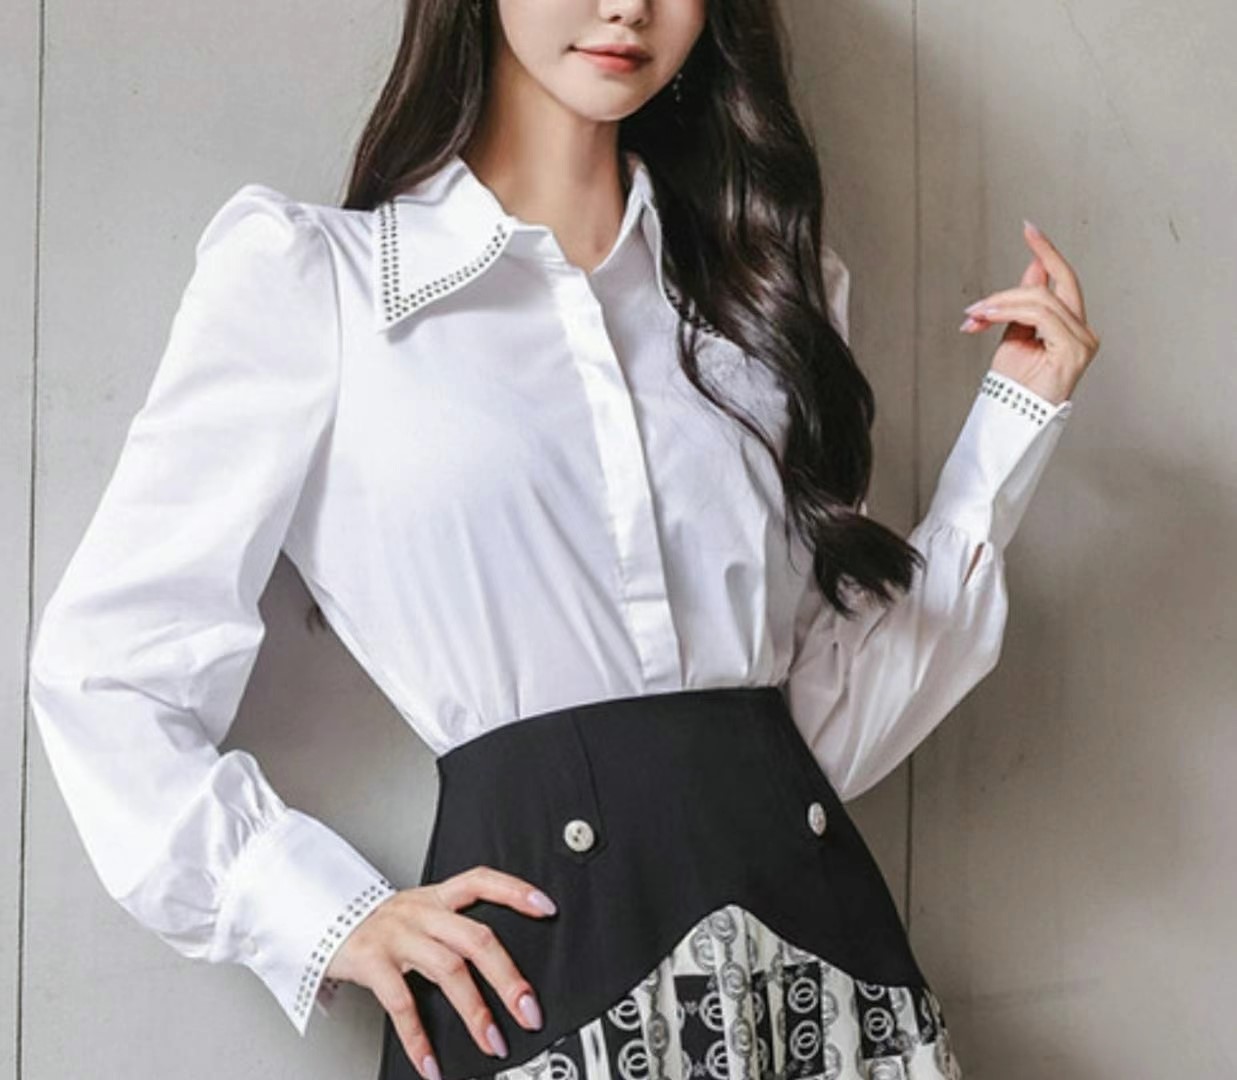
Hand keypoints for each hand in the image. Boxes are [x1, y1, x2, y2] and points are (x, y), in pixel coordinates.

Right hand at [323, 866, 557, 1079]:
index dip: (515, 891)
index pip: (481, 881)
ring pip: (448, 969)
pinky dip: (419, 1038)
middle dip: (508, 977)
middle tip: (529, 1009)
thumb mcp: (419, 915)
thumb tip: (502, 966)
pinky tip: (431, 1063)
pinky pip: (402, 1003)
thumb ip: (454, 929)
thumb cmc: (382, 926)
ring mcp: (397, 936)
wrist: (323, 923)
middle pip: (475, 938)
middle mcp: (421, 912)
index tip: (547, 907)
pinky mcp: (372, 962)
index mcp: (436, 898)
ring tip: (493, 1042)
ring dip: (475, 1011)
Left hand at [958, 220, 1100, 405]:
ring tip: (976, 313)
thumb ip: (1024, 303)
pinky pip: (1041, 316)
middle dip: (1037, 258)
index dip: (1048, 252)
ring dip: (1002, 301)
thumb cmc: (1014, 385)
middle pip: (1058, 284)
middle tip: (1019, 238)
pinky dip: (1009, 311)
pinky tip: (986, 316)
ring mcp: (1082, 342)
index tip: (1029, 228)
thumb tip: (1034, 268)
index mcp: (1070, 326)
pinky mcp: (1073, 352)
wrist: (1011, 418)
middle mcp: (1083, 332)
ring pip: (1041, 300)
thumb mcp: (1015, 334)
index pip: (1063, 281)